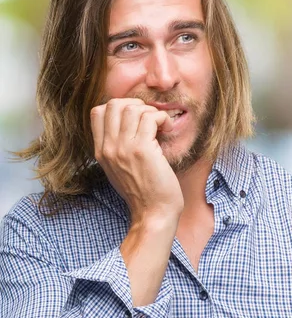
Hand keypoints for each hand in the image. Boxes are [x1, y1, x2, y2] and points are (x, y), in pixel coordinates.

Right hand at [90, 98, 183, 226]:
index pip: (97, 112)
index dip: (119, 107)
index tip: (137, 118)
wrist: (153, 213)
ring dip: (151, 112)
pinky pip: (150, 117)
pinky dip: (162, 118)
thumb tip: (130, 125)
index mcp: (101, 152)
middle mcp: (108, 148)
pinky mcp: (141, 149)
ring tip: (160, 126)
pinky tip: (167, 129)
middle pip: (113, 104)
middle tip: (150, 118)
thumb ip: (118, 149)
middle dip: (135, 104)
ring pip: (132, 108)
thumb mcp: (120, 169)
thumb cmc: (144, 193)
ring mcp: (123, 148)